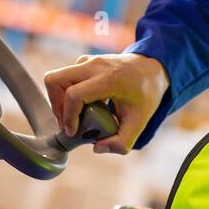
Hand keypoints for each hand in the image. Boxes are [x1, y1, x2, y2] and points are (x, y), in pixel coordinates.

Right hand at [43, 53, 169, 154]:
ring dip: (59, 99)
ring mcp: (89, 61)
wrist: (152, 69)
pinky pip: (66, 76)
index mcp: (109, 79)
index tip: (73, 131)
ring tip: (74, 115)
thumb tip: (97, 148)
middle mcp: (95, 66)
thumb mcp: (140, 122)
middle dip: (56, 105)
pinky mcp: (86, 61)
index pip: (75, 94)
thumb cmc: (145, 94)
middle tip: (67, 121)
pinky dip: (67, 92)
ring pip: (57, 78)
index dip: (69, 116)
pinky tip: (84, 104)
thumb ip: (122, 142)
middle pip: (55, 80)